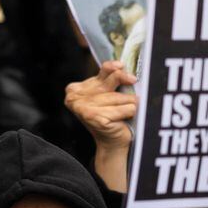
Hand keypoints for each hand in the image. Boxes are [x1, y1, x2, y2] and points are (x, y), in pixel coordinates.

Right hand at [66, 61, 137, 192]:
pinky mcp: (96, 118)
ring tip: (127, 110)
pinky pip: (125, 108)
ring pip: (120, 96)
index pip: (102, 70)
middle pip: (113, 81)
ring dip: (130, 103)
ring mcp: (84, 108)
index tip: (122, 66)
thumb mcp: (105, 93)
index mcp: (74, 89)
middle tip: (133, 85)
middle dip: (126, 85)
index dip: (115, 69)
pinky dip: (130, 113)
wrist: (112, 142)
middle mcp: (75, 97)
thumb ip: (108, 77)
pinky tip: (124, 119)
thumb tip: (122, 66)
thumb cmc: (110, 115)